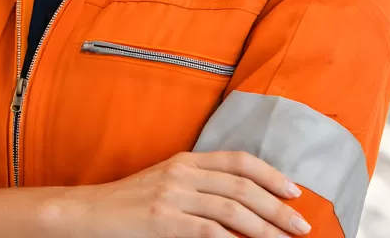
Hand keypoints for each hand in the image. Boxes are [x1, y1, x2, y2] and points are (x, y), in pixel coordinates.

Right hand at [54, 150, 310, 237]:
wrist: (87, 212)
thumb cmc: (129, 203)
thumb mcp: (166, 184)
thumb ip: (200, 187)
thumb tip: (241, 205)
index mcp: (186, 159)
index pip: (239, 161)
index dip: (271, 174)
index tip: (294, 192)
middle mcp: (183, 172)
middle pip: (243, 187)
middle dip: (277, 208)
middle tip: (301, 226)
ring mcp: (172, 196)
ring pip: (232, 210)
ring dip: (265, 229)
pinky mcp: (163, 221)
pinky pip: (208, 232)